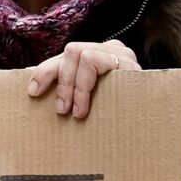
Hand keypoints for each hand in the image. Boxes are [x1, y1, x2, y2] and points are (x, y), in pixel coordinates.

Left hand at [26, 40, 140, 119]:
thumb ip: (69, 88)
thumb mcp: (88, 100)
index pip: (68, 55)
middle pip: (72, 50)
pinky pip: (92, 61)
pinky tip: (88, 107)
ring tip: (77, 112)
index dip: (45, 71)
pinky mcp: (128, 64)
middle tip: (61, 110)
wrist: (147, 130)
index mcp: (100, 55)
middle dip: (60, 81)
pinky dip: (83, 86)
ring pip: (80, 54)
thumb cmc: (117, 116)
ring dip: (73, 86)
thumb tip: (33, 89)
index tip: (33, 92)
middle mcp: (111, 49)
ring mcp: (122, 54)